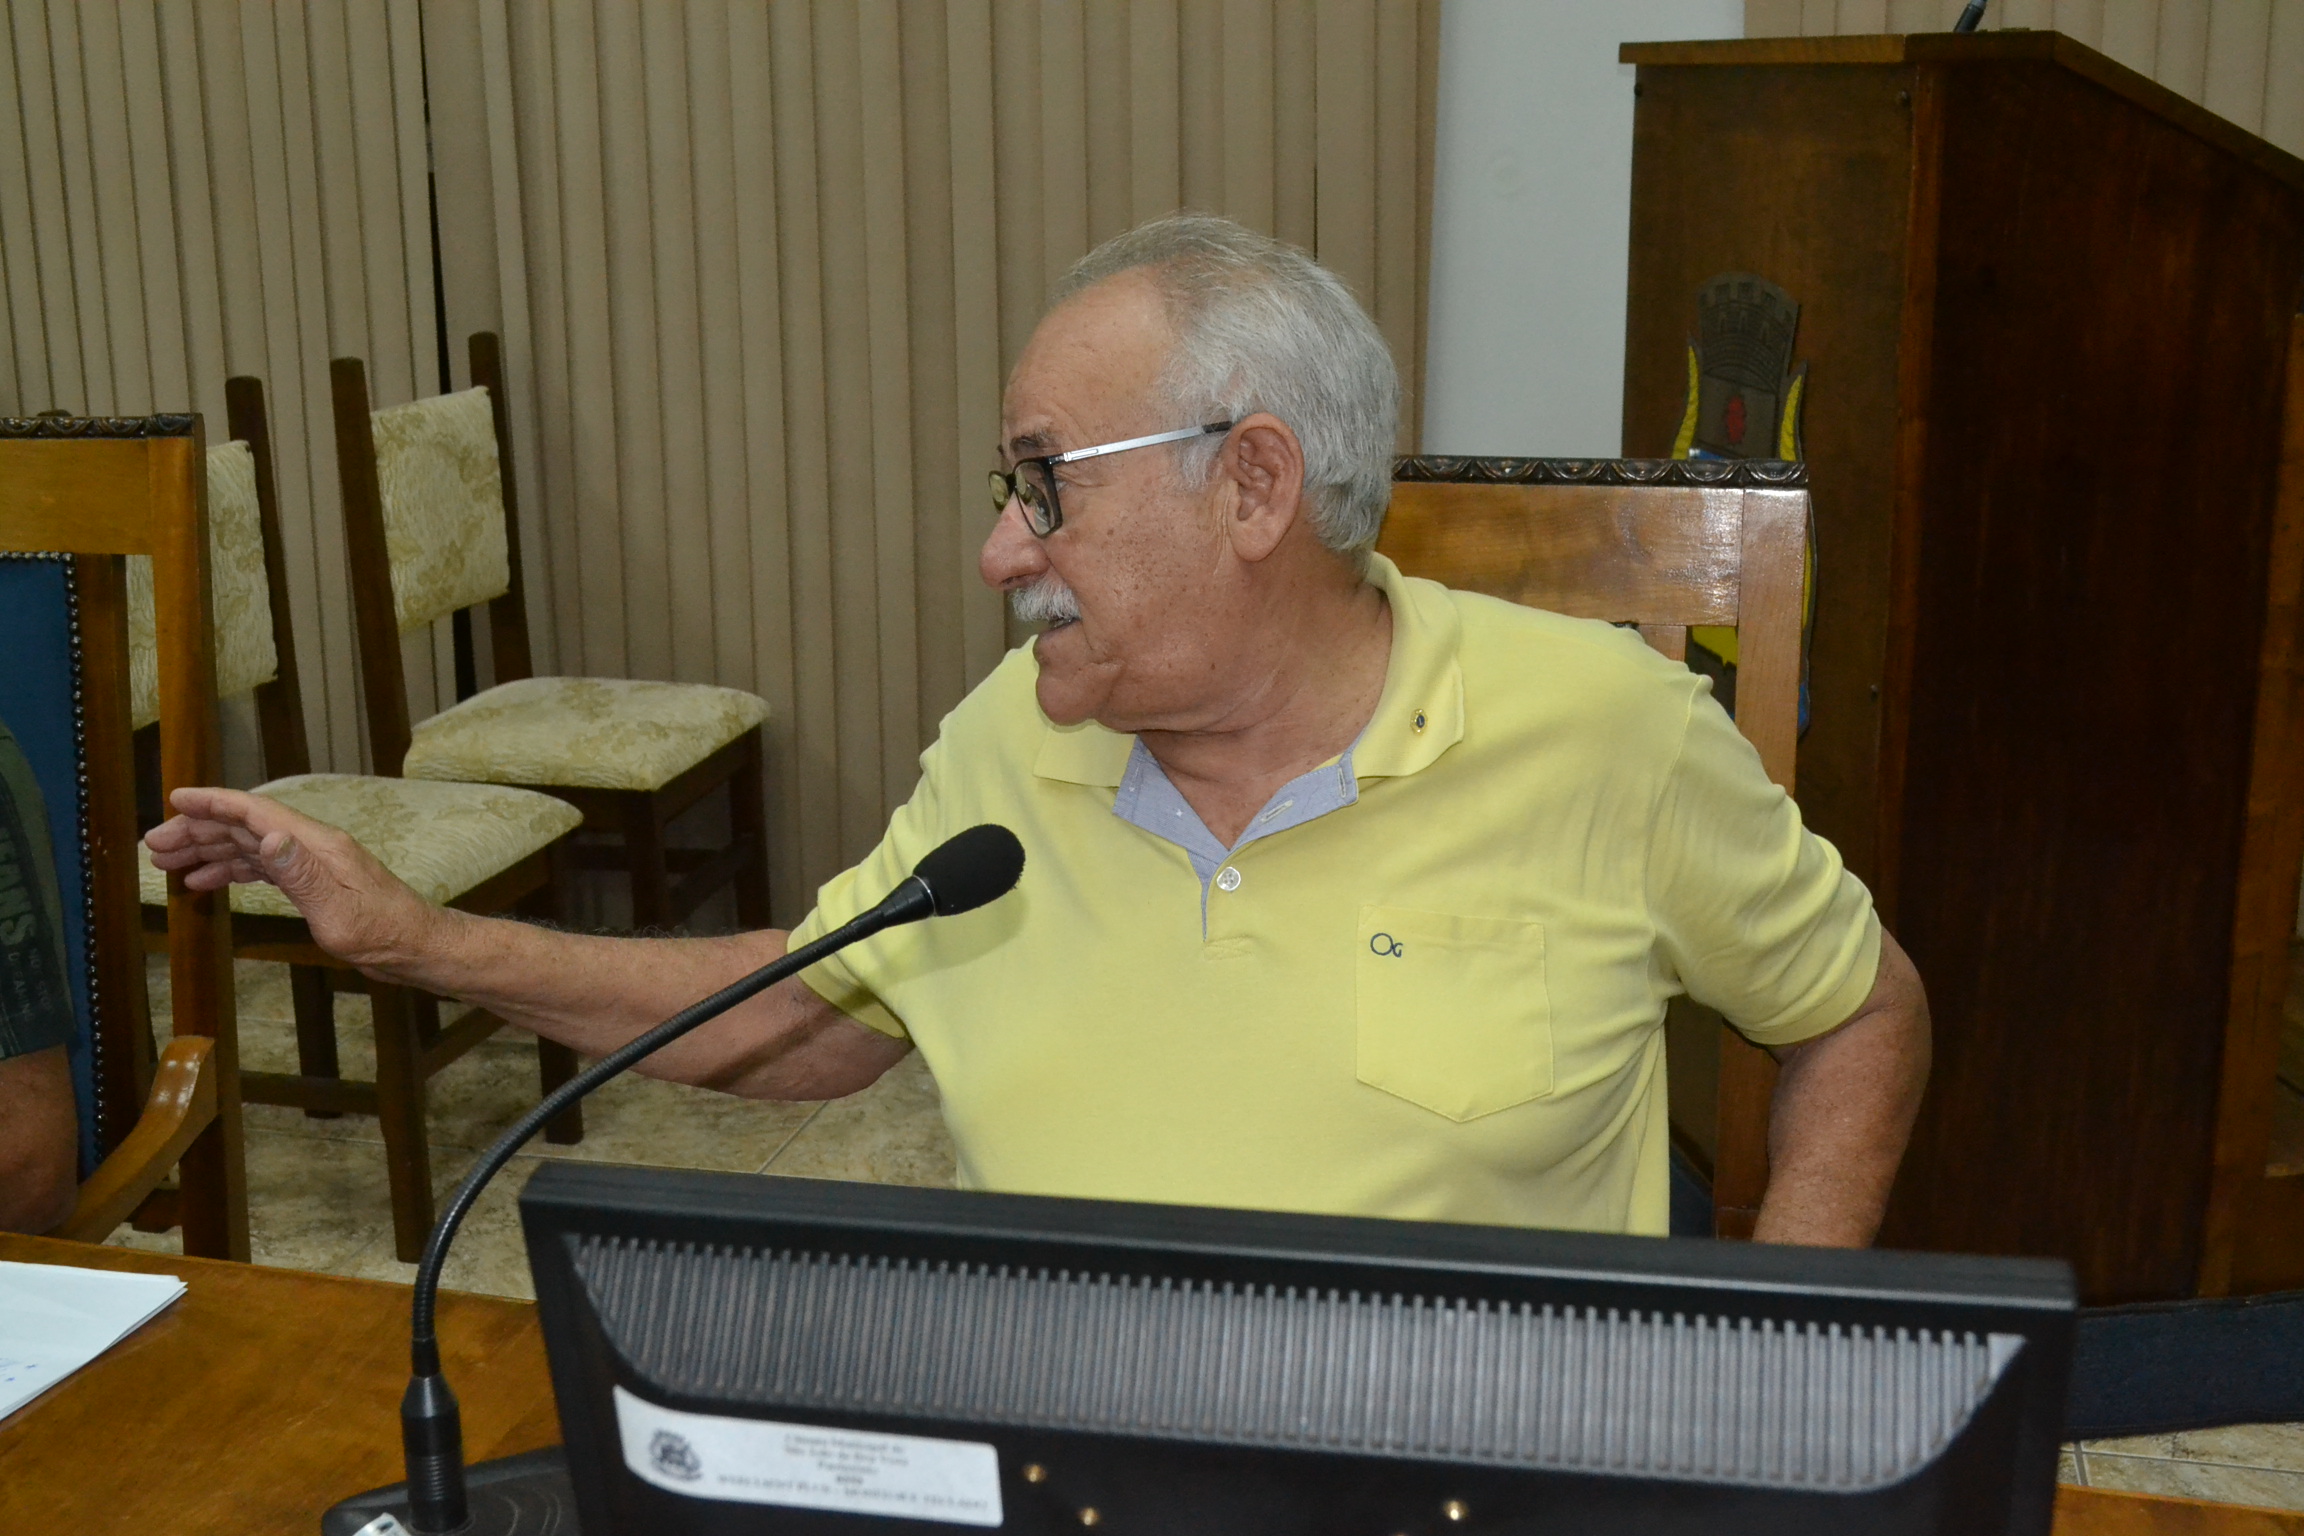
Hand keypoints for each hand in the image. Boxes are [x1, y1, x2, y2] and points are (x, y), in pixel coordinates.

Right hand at [144, 787, 441, 977]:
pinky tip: (205, 881)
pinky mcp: (313, 882)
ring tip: (167, 862)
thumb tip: (269, 835)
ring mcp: (312, 863)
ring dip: (208, 850)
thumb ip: (302, 874)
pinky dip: (231, 870)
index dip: (214, 803)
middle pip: (246, 827)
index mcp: (316, 844)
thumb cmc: (383, 933)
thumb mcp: (338, 909)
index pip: (256, 812)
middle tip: (154, 845)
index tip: (176, 798)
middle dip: (198, 830)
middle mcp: (312, 846)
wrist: (415, 948)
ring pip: (250, 847)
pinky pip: (262, 868)